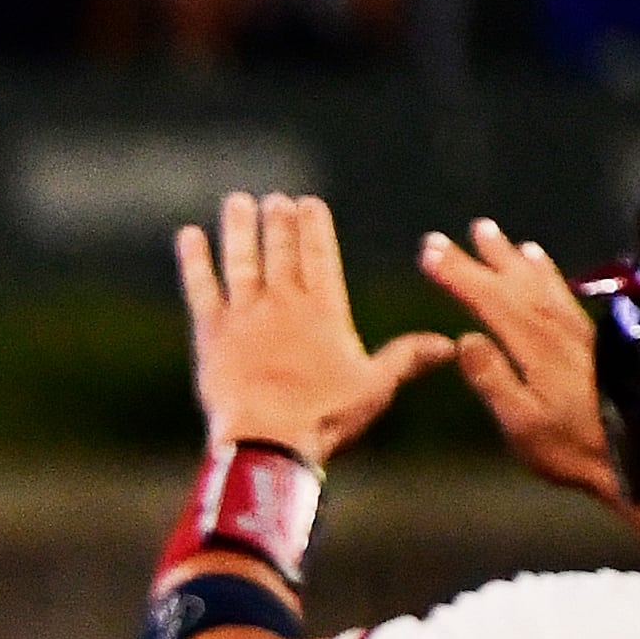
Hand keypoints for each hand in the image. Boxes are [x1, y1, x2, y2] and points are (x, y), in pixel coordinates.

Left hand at [175, 192, 450, 463]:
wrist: (267, 439)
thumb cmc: (325, 416)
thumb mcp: (375, 387)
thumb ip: (407, 357)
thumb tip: (450, 343)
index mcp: (325, 310)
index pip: (321, 255)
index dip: (315, 227)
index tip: (310, 202)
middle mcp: (284, 302)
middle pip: (281, 250)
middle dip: (279, 221)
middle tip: (275, 199)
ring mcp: (245, 313)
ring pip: (242, 259)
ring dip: (239, 228)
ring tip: (238, 201)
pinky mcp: (211, 331)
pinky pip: (200, 286)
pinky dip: (194, 260)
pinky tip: (189, 235)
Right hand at [415, 219, 618, 504]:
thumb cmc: (572, 448)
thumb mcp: (523, 425)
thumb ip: (494, 381)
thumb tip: (466, 339)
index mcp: (535, 347)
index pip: (490, 301)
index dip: (459, 275)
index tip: (429, 252)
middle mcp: (557, 328)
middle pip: (511, 284)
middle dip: (475, 260)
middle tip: (441, 238)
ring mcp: (577, 329)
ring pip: (538, 281)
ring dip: (510, 256)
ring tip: (487, 231)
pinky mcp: (591, 336)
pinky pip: (561, 290)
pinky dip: (545, 270)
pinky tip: (538, 258)